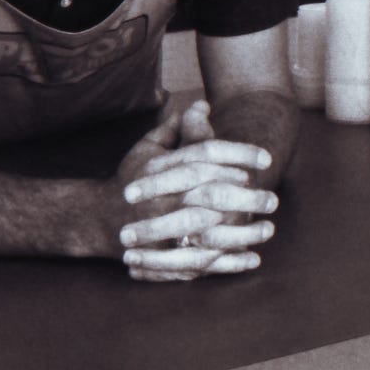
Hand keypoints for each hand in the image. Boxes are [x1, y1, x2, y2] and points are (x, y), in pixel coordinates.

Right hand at [112, 100, 277, 282]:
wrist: (96, 218)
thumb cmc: (131, 179)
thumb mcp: (148, 149)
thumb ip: (177, 128)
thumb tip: (202, 105)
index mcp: (160, 167)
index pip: (205, 155)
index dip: (238, 154)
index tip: (266, 159)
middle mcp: (161, 197)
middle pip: (209, 193)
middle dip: (244, 197)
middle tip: (272, 199)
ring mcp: (160, 230)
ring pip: (205, 231)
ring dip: (240, 232)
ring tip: (267, 229)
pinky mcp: (161, 255)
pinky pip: (197, 262)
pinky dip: (226, 264)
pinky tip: (252, 259)